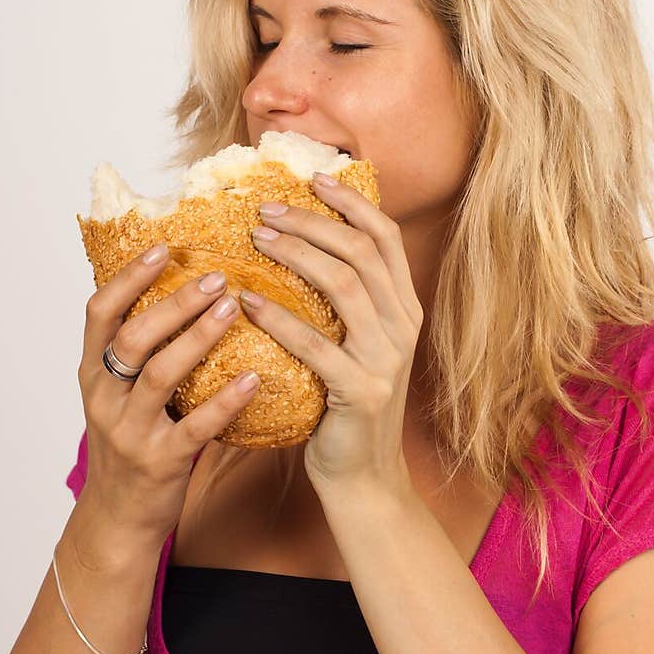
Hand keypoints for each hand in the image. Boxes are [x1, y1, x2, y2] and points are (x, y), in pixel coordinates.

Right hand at [78, 248, 259, 547]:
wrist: (118, 519)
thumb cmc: (131, 446)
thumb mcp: (121, 396)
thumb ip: (141, 354)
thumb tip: (183, 295)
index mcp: (93, 374)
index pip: (99, 312)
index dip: (128, 277)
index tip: (163, 248)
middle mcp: (104, 398)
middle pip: (133, 337)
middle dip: (174, 302)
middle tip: (217, 276)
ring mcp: (129, 431)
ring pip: (160, 374)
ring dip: (198, 337)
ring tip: (234, 309)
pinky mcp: (159, 462)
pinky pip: (195, 426)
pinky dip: (225, 400)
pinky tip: (253, 379)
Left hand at [239, 172, 423, 495]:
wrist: (362, 475)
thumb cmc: (345, 404)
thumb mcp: (358, 345)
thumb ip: (346, 301)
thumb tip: (300, 245)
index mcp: (405, 309)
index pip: (385, 236)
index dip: (350, 201)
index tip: (311, 178)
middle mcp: (403, 327)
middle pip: (360, 251)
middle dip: (312, 222)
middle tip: (265, 210)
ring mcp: (386, 359)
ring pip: (343, 285)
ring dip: (295, 255)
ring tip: (256, 240)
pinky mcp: (361, 391)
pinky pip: (316, 344)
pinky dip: (279, 317)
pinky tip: (247, 302)